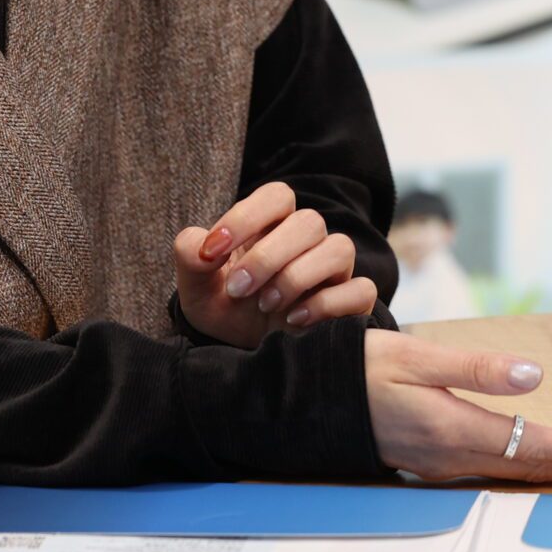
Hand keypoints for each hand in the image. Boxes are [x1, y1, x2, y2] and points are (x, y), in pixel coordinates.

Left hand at [173, 183, 376, 346]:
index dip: (246, 216)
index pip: (276, 196)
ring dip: (297, 276)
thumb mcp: (197, 289)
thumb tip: (203, 246)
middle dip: (267, 256)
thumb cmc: (227, 310)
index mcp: (272, 226)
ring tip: (267, 304)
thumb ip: (191, 258)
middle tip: (238, 289)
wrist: (245, 355)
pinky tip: (294, 320)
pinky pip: (360, 290)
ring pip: (339, 248)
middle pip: (309, 221)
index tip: (212, 251)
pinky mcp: (350, 303)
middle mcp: (308, 242)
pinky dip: (328, 304)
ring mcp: (333, 271)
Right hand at [365, 330, 551, 484]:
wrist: (312, 400)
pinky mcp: (438, 461)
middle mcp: (456, 457)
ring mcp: (446, 464)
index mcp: (456, 430)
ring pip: (521, 472)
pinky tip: (549, 460)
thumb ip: (478, 368)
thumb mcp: (418, 356)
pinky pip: (500, 469)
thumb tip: (535, 376)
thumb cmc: (362, 371)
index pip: (539, 447)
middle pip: (538, 467)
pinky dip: (535, 466)